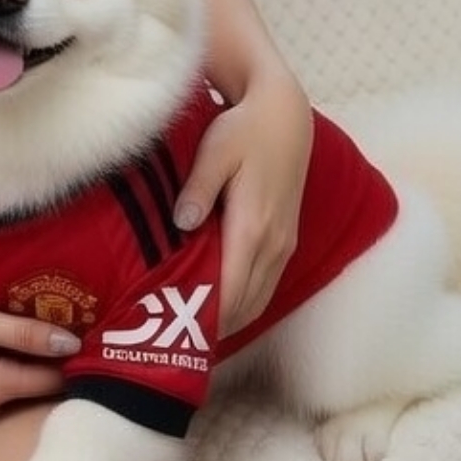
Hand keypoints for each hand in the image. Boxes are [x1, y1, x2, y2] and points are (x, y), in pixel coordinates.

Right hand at [0, 285, 78, 418]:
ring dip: (30, 359)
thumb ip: (22, 335)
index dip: (78, 360)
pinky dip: (6, 361)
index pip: (53, 382)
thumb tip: (71, 344)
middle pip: (35, 385)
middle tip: (81, 321)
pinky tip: (8, 337)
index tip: (98, 333)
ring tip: (51, 323)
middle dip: (57, 358)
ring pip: (14, 382)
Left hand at [174, 68, 312, 331]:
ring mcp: (284, 245)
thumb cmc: (244, 130)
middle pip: (245, 305)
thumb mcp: (215, 151)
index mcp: (253, 227)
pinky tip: (219, 308)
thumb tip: (181, 224)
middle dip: (213, 328)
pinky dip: (245, 303)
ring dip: (230, 320)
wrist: (285, 116)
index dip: (206, 320)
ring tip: (192, 334)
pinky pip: (266, 286)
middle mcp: (274, 244)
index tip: (176, 339)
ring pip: (258, 300)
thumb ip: (197, 188)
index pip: (231, 291)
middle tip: (174, 344)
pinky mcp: (286, 240)